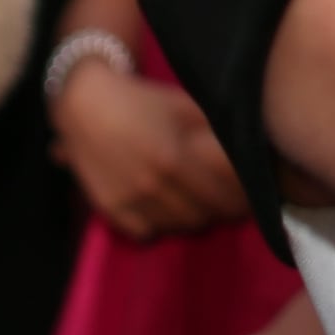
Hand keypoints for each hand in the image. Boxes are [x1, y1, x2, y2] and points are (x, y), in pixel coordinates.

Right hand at [54, 62, 246, 239]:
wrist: (85, 104)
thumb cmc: (139, 101)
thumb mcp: (183, 105)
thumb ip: (213, 128)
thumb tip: (246, 146)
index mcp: (175, 158)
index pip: (220, 195)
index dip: (239, 201)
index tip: (249, 198)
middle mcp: (153, 184)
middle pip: (201, 216)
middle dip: (220, 212)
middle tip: (232, 207)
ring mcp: (130, 200)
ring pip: (175, 227)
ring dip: (194, 221)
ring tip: (205, 211)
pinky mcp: (110, 208)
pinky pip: (144, 233)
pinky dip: (160, 227)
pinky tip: (169, 214)